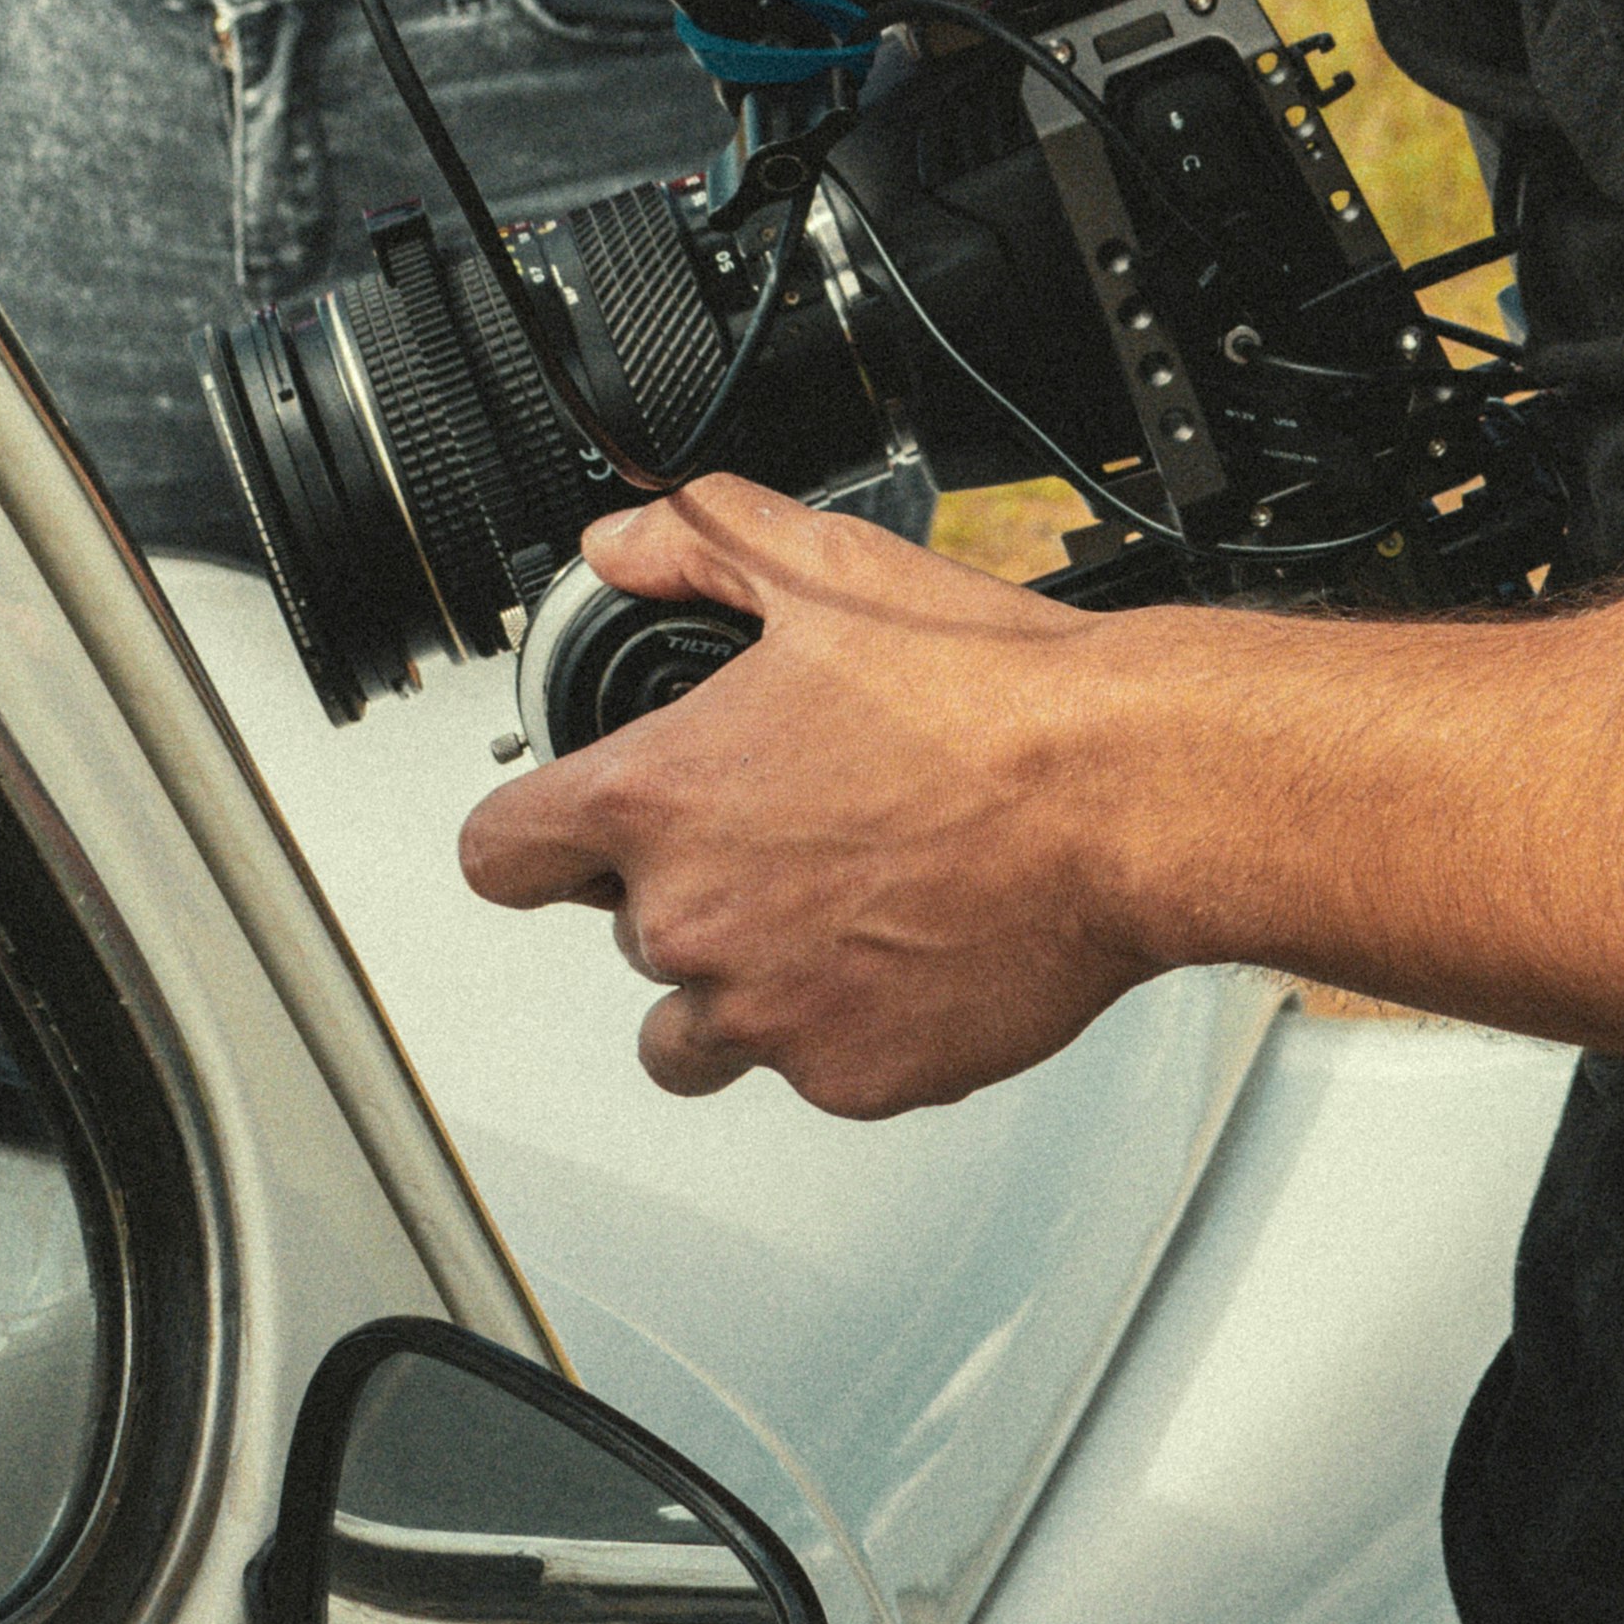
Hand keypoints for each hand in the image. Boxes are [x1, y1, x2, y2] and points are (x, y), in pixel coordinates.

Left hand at [458, 482, 1159, 1114]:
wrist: (1123, 798)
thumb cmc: (991, 697)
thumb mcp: (823, 567)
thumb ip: (693, 544)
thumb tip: (621, 545)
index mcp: (657, 801)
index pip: (499, 856)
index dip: (532, 840)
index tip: (567, 839)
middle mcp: (693, 922)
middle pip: (622, 938)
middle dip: (685, 896)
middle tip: (783, 840)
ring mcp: (770, 1015)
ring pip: (694, 1035)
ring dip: (737, 988)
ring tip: (827, 918)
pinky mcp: (852, 1079)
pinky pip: (811, 1070)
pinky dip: (845, 1028)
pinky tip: (908, 952)